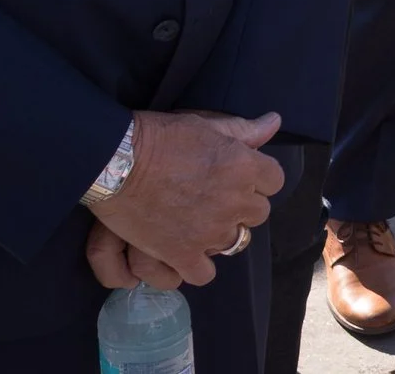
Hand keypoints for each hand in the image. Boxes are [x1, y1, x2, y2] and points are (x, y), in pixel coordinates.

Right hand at [87, 111, 284, 289]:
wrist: (119, 162)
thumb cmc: (162, 137)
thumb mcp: (207, 125)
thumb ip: (245, 129)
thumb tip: (274, 121)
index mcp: (245, 167)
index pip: (275, 181)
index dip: (258, 179)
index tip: (239, 176)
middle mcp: (234, 202)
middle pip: (258, 214)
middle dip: (242, 206)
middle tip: (216, 198)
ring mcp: (210, 232)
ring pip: (235, 242)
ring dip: (221, 233)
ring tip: (200, 222)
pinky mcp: (182, 254)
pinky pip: (204, 273)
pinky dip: (197, 266)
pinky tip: (186, 252)